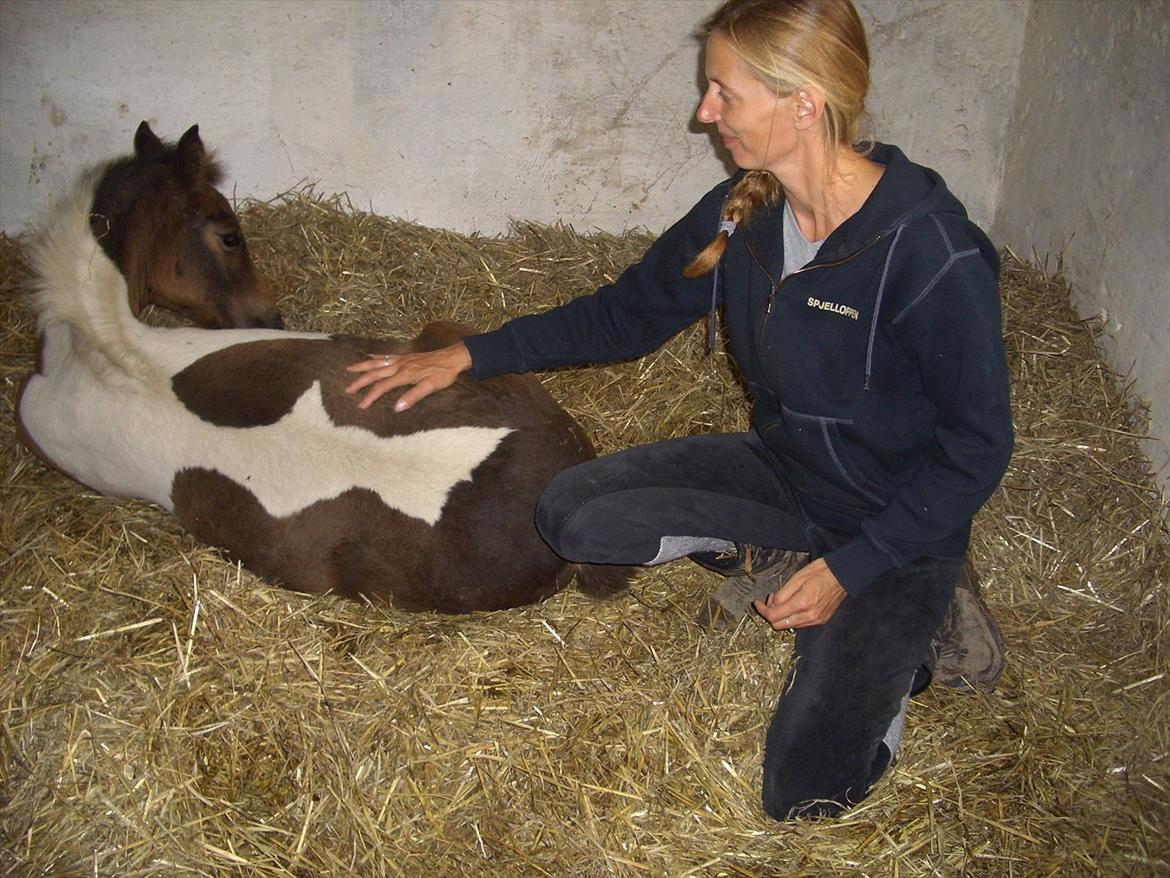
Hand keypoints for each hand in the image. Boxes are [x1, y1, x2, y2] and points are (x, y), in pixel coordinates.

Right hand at [344, 342, 471, 410]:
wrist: (452, 357)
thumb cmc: (443, 374)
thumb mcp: (431, 387)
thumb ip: (414, 397)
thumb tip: (397, 407)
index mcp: (404, 375)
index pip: (382, 387)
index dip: (370, 396)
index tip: (360, 405)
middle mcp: (400, 366)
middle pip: (375, 373)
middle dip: (360, 382)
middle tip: (347, 390)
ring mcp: (401, 359)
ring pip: (377, 362)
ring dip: (363, 366)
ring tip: (349, 369)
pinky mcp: (405, 356)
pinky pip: (386, 356)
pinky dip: (376, 357)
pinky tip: (369, 356)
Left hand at [752, 557, 846, 629]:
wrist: (843, 575)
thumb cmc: (820, 572)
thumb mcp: (796, 578)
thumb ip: (782, 594)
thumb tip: (771, 605)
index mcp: (802, 603)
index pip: (774, 616)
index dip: (762, 610)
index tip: (756, 603)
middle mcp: (809, 616)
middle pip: (779, 626)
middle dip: (771, 614)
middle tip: (771, 600)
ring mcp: (816, 620)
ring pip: (789, 626)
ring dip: (782, 616)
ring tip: (783, 600)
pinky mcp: (821, 621)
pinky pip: (800, 624)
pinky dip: (793, 617)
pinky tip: (794, 605)